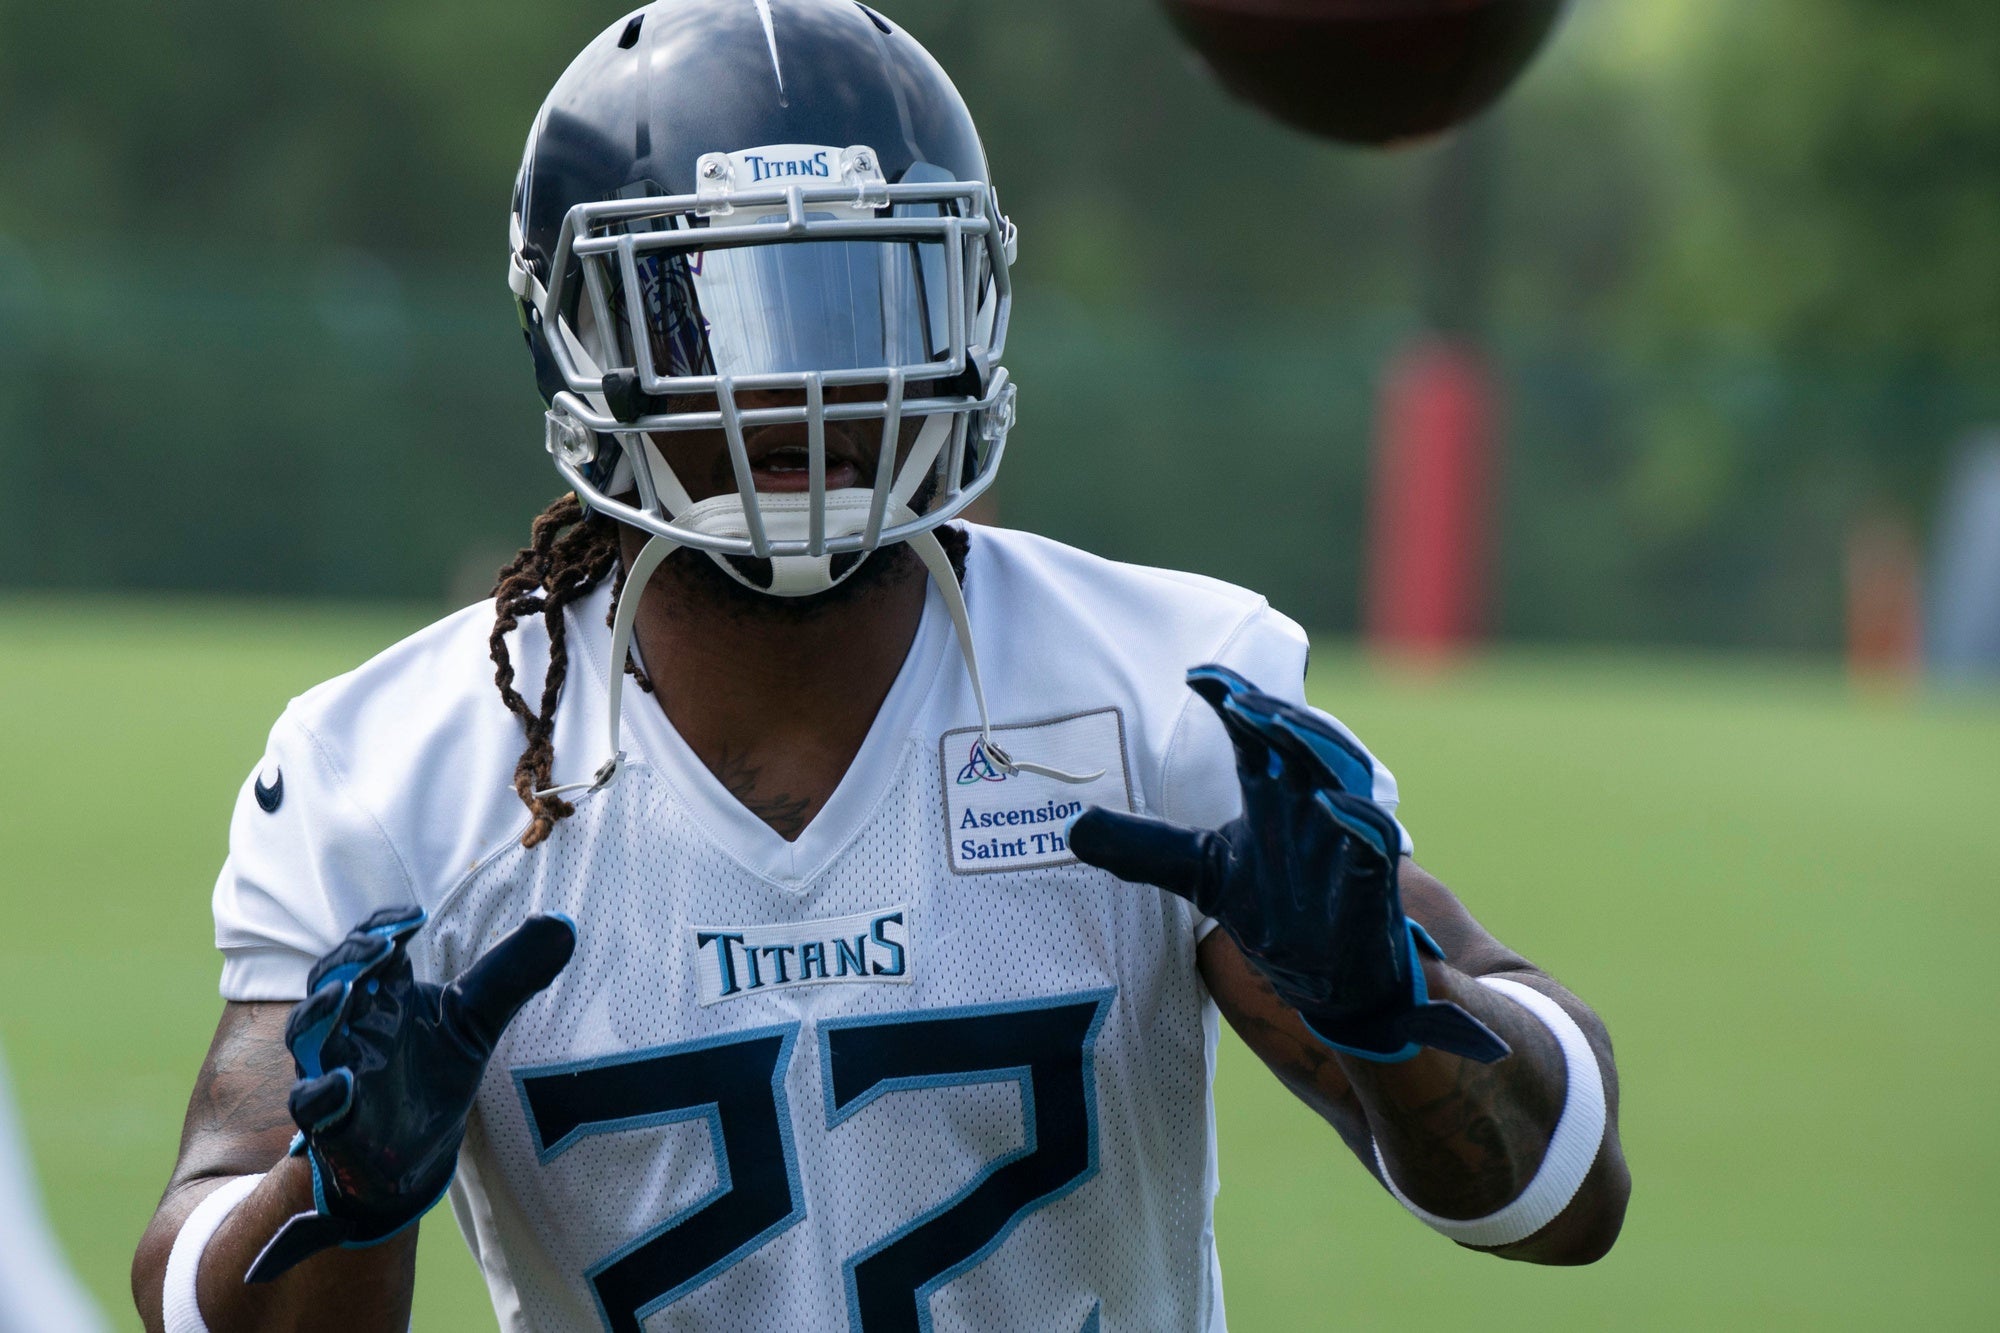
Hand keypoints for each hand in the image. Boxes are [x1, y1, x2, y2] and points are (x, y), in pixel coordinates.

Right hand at [245, 906, 575, 1282]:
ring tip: (348, 993)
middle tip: (383, 947)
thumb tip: (562, 926)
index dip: (382, 927)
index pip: (368, 947)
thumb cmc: (436, 1071)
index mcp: (383, 994)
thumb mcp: (477, 1021)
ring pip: (307, 1035)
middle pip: (330, 981)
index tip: (416, 916)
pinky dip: (324, 1092)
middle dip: (351, 960)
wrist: (422, 1149)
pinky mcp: (332, 1120)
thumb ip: (511, 976)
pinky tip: (344, 1083)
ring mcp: (335, 1069)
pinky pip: (311, 1104)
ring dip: (321, 1013)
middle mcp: (351, 1026)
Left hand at [1070, 665, 1507, 1064]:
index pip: (1250, 734)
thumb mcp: (1199, 874)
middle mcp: (1309, 802)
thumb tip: (1074, 829)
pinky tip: (1328, 803)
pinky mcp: (1371, 876)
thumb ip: (1144, 849)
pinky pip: (1373, 838)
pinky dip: (1355, 819)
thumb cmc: (1276, 908)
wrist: (1332, 979)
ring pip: (1338, 773)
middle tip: (1236, 696)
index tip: (1196, 675)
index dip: (1230, 698)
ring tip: (1274, 722)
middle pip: (1297, 741)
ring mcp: (1343, 836)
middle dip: (1270, 713)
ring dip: (1311, 745)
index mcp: (1271, 792)